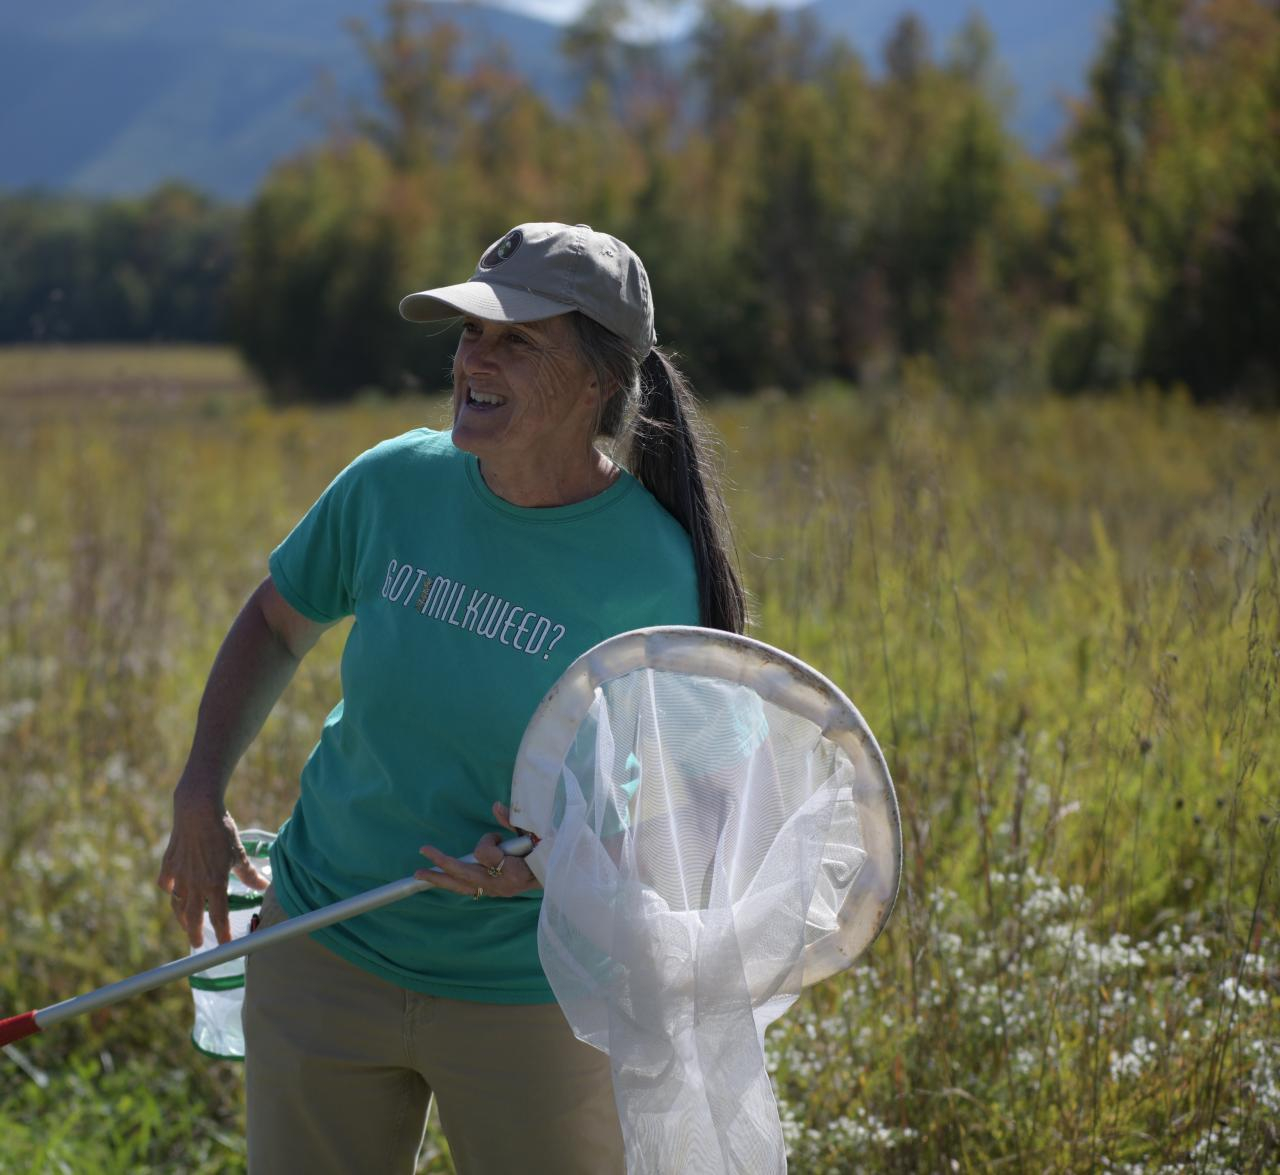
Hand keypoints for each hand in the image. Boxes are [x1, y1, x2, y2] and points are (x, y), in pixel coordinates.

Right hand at [157, 789, 268, 946]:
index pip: (219, 917)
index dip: (223, 934)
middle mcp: (194, 884)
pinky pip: (166, 883)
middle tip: (197, 943)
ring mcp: (179, 875)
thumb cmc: (222, 831)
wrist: (196, 811)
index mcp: (214, 883)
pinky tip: (172, 892)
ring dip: (181, 916)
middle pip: (192, 917)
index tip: (225, 946)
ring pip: (177, 903)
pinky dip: (169, 890)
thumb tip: (263, 886)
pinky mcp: (168, 864)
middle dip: (194, 933)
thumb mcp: (239, 853)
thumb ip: (249, 874)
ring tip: (186, 923)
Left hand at [415, 802, 539, 899]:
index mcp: (513, 871)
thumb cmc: (547, 851)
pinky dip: (453, 884)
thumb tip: (496, 806)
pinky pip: (467, 890)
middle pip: (464, 875)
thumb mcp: (534, 833)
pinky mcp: (493, 893)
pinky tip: (438, 879)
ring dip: (440, 880)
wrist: (558, 877)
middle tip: (423, 852)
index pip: (484, 853)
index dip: (487, 840)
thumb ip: (514, 821)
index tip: (497, 835)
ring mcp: (496, 892)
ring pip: (462, 887)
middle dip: (442, 864)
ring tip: (420, 874)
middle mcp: (501, 885)